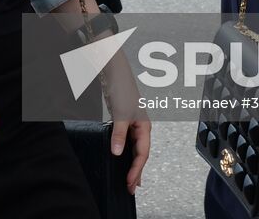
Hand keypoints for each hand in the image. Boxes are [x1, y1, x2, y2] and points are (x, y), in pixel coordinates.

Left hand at [103, 49, 150, 193]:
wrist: (114, 71)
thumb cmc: (122, 87)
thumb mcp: (121, 113)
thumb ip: (119, 134)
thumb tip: (117, 153)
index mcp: (145, 126)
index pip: (142, 153)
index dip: (136, 169)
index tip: (130, 183)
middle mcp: (140, 126)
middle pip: (140, 153)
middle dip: (136, 171)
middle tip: (130, 188)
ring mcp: (131, 124)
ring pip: (133, 148)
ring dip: (130, 163)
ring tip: (129, 179)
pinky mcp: (122, 120)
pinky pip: (125, 141)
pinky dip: (123, 152)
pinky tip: (120, 158)